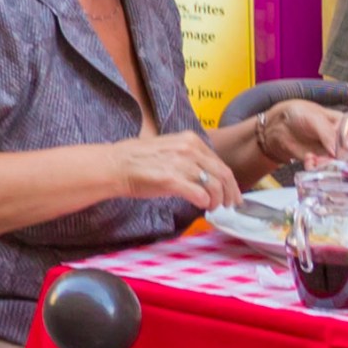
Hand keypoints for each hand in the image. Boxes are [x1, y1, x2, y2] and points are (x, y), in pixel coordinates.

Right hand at [109, 133, 240, 213]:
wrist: (115, 165)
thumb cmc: (139, 160)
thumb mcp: (170, 149)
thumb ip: (190, 158)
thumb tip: (205, 175)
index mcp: (190, 140)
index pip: (220, 163)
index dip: (230, 181)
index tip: (232, 193)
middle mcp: (189, 149)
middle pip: (223, 174)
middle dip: (231, 193)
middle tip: (231, 205)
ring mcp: (181, 164)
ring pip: (214, 186)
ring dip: (218, 201)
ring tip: (213, 208)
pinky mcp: (172, 180)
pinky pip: (200, 194)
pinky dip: (205, 202)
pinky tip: (202, 206)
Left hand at [245, 101, 347, 174]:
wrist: (277, 124)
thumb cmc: (299, 113)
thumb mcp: (314, 118)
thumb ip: (328, 133)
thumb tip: (341, 151)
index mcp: (347, 125)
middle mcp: (343, 141)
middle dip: (345, 162)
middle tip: (331, 159)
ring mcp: (332, 153)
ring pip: (339, 166)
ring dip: (328, 166)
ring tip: (315, 160)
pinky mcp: (320, 162)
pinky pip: (324, 171)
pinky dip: (316, 169)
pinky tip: (308, 162)